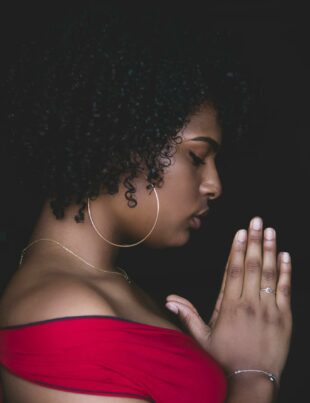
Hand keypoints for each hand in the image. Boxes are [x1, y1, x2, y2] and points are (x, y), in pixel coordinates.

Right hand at [165, 217, 291, 379]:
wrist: (250, 381)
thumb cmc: (224, 359)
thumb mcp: (201, 338)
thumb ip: (187, 315)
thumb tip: (169, 300)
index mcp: (229, 306)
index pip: (233, 270)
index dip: (237, 249)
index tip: (240, 232)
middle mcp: (249, 303)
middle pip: (252, 266)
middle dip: (254, 240)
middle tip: (257, 221)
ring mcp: (268, 310)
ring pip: (269, 274)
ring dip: (270, 250)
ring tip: (270, 231)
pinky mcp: (284, 318)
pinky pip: (285, 290)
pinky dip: (286, 272)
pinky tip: (286, 256)